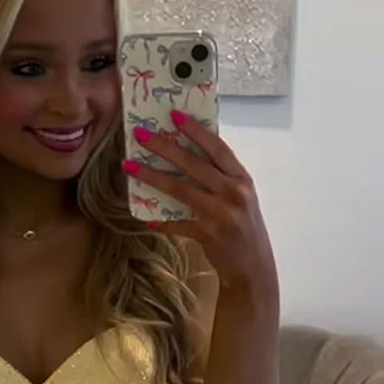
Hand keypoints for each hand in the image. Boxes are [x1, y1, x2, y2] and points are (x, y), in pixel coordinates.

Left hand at [123, 110, 277, 291]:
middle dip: (165, 147)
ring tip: (130, 166)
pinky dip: (162, 222)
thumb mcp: (241, 198)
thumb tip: (189, 157)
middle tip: (141, 134)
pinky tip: (146, 218)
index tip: (174, 116)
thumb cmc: (244, 229)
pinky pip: (178, 224)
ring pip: (181, 189)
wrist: (253, 267)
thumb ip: (222, 179)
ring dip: (152, 177)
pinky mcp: (209, 234)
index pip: (217, 148)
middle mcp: (233, 192)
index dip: (196, 131)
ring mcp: (221, 213)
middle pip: (194, 164)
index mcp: (242, 179)